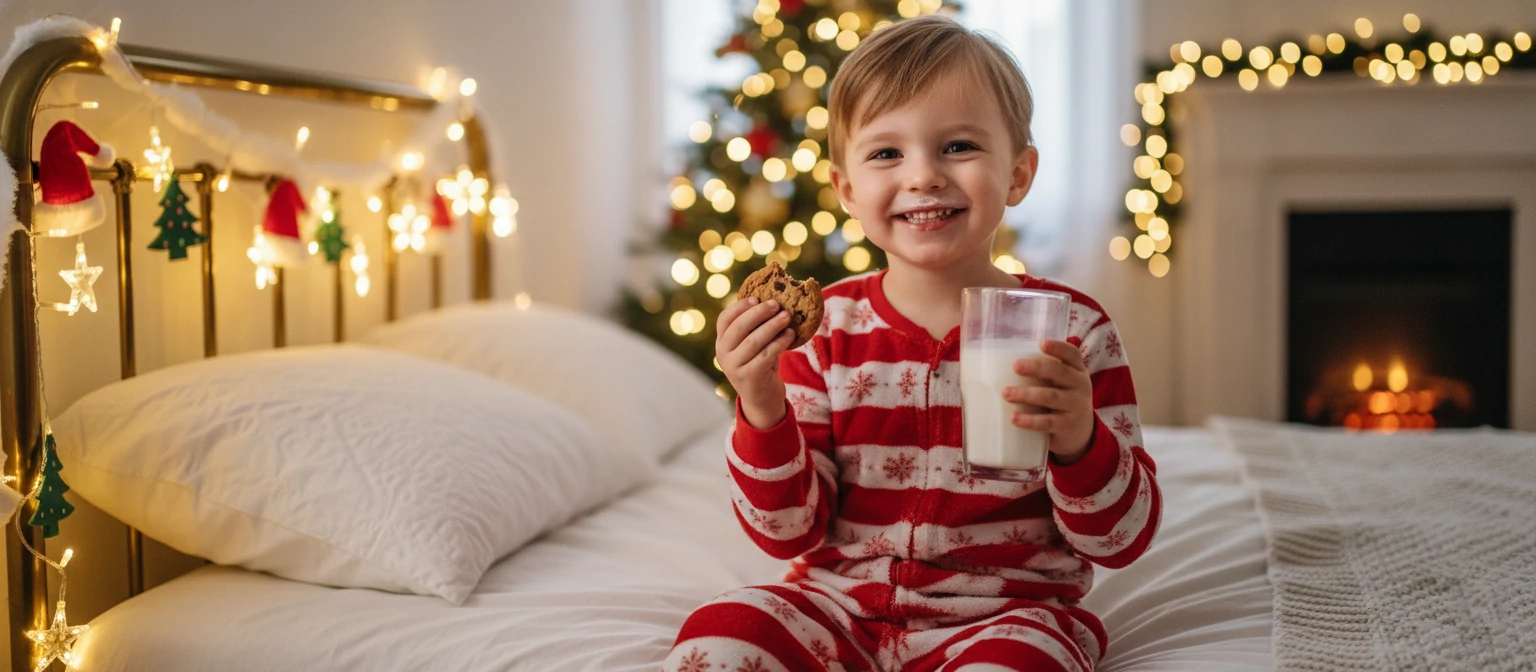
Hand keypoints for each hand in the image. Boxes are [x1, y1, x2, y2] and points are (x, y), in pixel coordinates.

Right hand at [716, 297, 795, 428]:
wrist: (762, 399)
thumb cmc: (760, 364)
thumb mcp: (753, 345)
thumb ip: (755, 327)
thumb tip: (772, 300)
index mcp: (721, 343)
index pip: (724, 319)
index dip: (739, 306)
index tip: (757, 298)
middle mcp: (723, 354)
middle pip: (739, 327)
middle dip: (759, 312)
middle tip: (777, 304)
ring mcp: (734, 367)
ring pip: (754, 340)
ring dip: (773, 325)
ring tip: (787, 317)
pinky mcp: (750, 377)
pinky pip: (767, 354)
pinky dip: (780, 342)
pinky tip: (791, 335)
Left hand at [1002, 339, 1093, 463]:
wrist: (1081, 433)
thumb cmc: (1061, 399)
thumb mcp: (1060, 383)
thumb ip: (1043, 372)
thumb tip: (1000, 362)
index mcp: (1077, 370)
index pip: (1072, 354)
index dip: (1058, 348)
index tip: (1041, 343)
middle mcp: (1080, 386)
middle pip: (1059, 372)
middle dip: (1037, 368)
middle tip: (1015, 366)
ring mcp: (1075, 406)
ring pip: (1050, 397)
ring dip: (1026, 394)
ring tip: (1006, 394)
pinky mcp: (1067, 426)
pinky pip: (1047, 422)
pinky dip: (1030, 420)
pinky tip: (1014, 418)